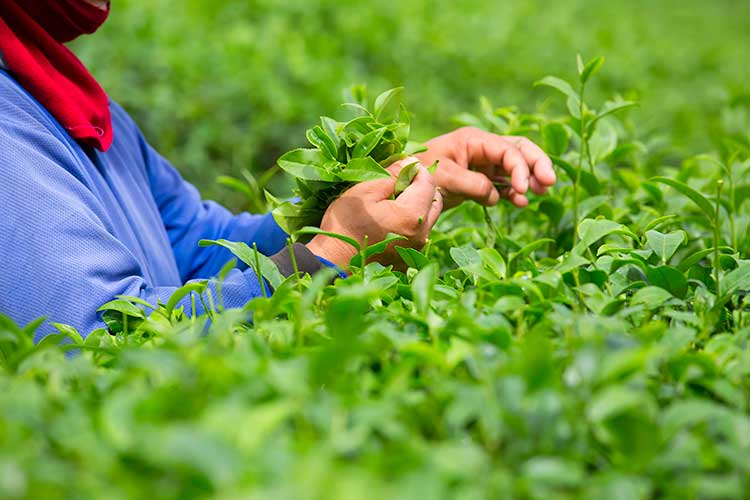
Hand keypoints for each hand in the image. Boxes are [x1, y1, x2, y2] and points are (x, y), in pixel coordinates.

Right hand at [306, 157, 442, 268]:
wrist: (333, 261)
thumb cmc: (345, 224)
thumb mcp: (365, 191)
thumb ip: (392, 175)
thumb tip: (410, 163)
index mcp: (412, 215)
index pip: (428, 182)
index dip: (416, 169)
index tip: (400, 165)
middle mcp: (421, 234)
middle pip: (434, 201)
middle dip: (421, 187)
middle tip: (398, 182)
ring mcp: (416, 249)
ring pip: (428, 218)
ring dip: (416, 205)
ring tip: (392, 201)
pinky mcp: (408, 258)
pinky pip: (418, 234)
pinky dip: (410, 223)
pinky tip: (390, 221)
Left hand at [417, 126, 556, 208]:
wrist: (404, 184)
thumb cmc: (420, 172)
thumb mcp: (443, 176)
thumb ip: (471, 184)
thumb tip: (495, 195)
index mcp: (474, 140)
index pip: (508, 150)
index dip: (520, 168)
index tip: (524, 189)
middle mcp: (483, 148)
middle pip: (519, 151)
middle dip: (537, 164)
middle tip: (550, 183)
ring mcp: (483, 164)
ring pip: (515, 168)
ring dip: (527, 180)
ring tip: (537, 196)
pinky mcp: (480, 180)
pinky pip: (503, 184)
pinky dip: (513, 192)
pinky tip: (520, 203)